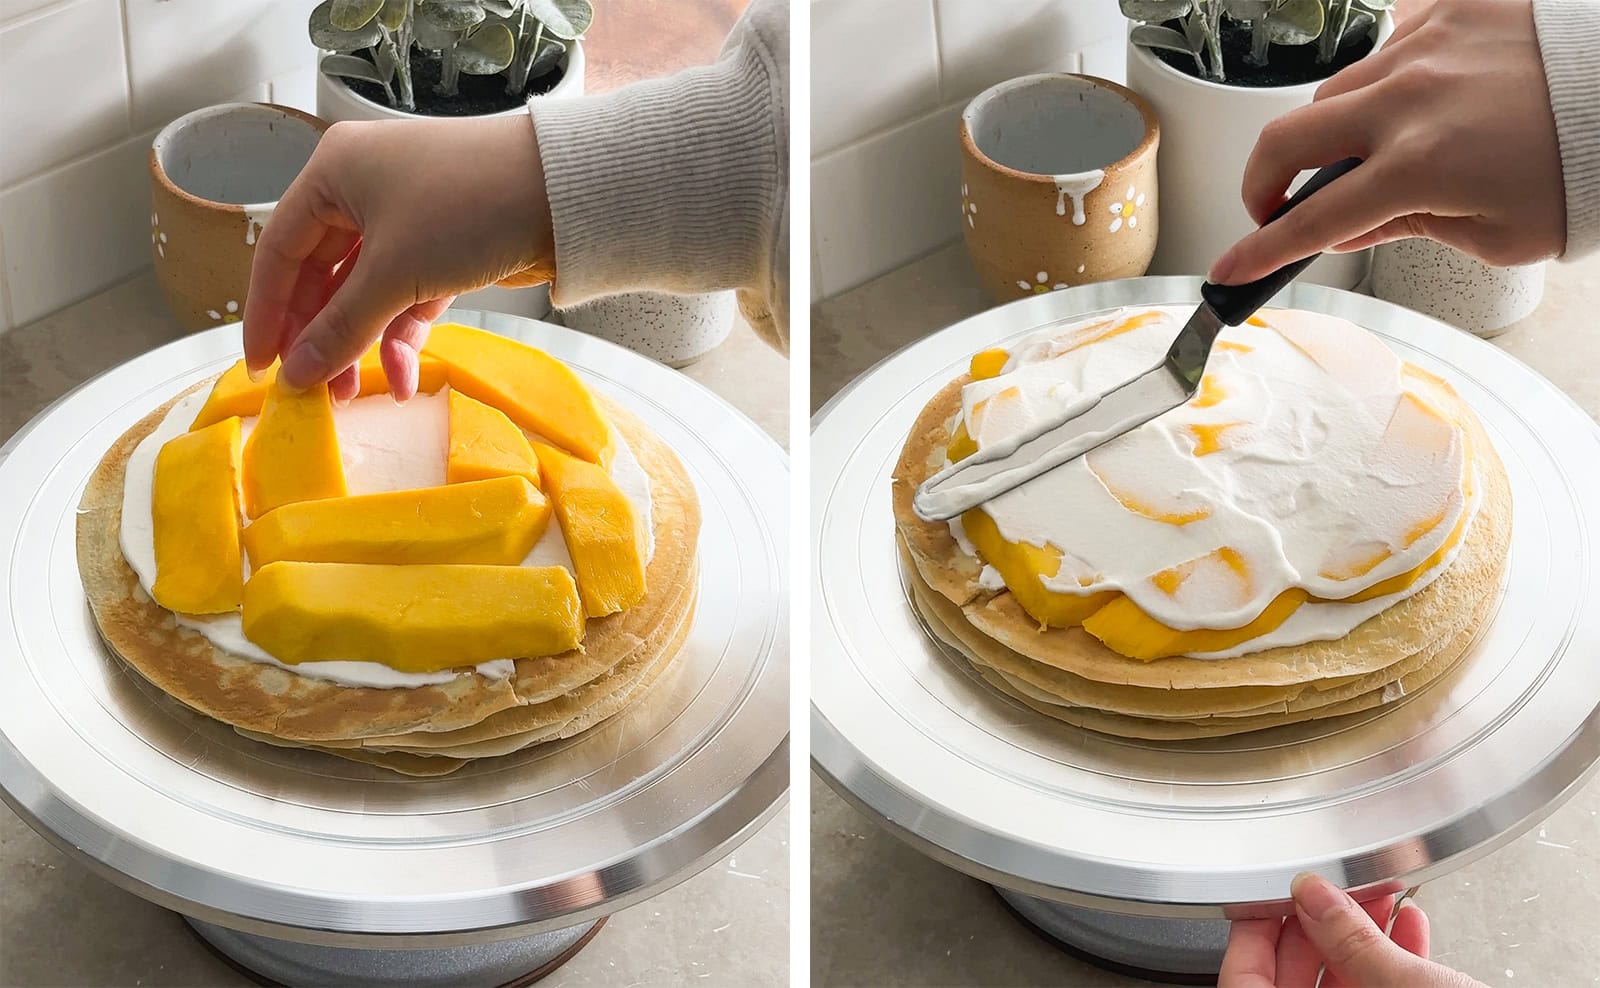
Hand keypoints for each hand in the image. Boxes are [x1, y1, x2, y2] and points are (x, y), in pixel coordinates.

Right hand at [242, 115, 554, 400]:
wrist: (564, 193)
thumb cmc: (468, 208)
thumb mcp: (394, 273)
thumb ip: (340, 329)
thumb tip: (297, 374)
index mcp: (334, 173)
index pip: (280, 250)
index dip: (268, 312)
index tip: (264, 367)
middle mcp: (364, 190)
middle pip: (323, 275)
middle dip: (320, 336)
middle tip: (312, 389)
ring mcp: (408, 219)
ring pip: (367, 292)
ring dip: (360, 343)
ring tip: (352, 395)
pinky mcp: (447, 248)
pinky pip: (408, 297)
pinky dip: (402, 335)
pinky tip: (402, 378)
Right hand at [1210, 0, 1562, 284]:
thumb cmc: (1585, 164)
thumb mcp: (1499, 235)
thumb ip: (1410, 229)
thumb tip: (1351, 223)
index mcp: (1420, 168)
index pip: (1312, 220)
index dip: (1260, 252)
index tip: (1229, 270)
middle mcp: (1410, 100)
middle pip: (1284, 139)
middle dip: (1261, 181)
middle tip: (1274, 205)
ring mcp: (1425, 46)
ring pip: (1332, 93)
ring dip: (1333, 131)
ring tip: (1374, 151)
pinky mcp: (1448, 7)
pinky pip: (1386, 41)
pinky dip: (1385, 76)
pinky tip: (1418, 96)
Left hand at [1219, 873, 1484, 986]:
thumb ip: (1350, 941)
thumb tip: (1313, 898)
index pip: (1245, 982)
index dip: (1254, 933)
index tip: (1270, 895)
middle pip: (1295, 980)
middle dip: (1316, 927)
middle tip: (1329, 890)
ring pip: (1344, 987)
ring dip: (1360, 939)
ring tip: (1379, 899)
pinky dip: (1393, 963)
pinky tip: (1409, 929)